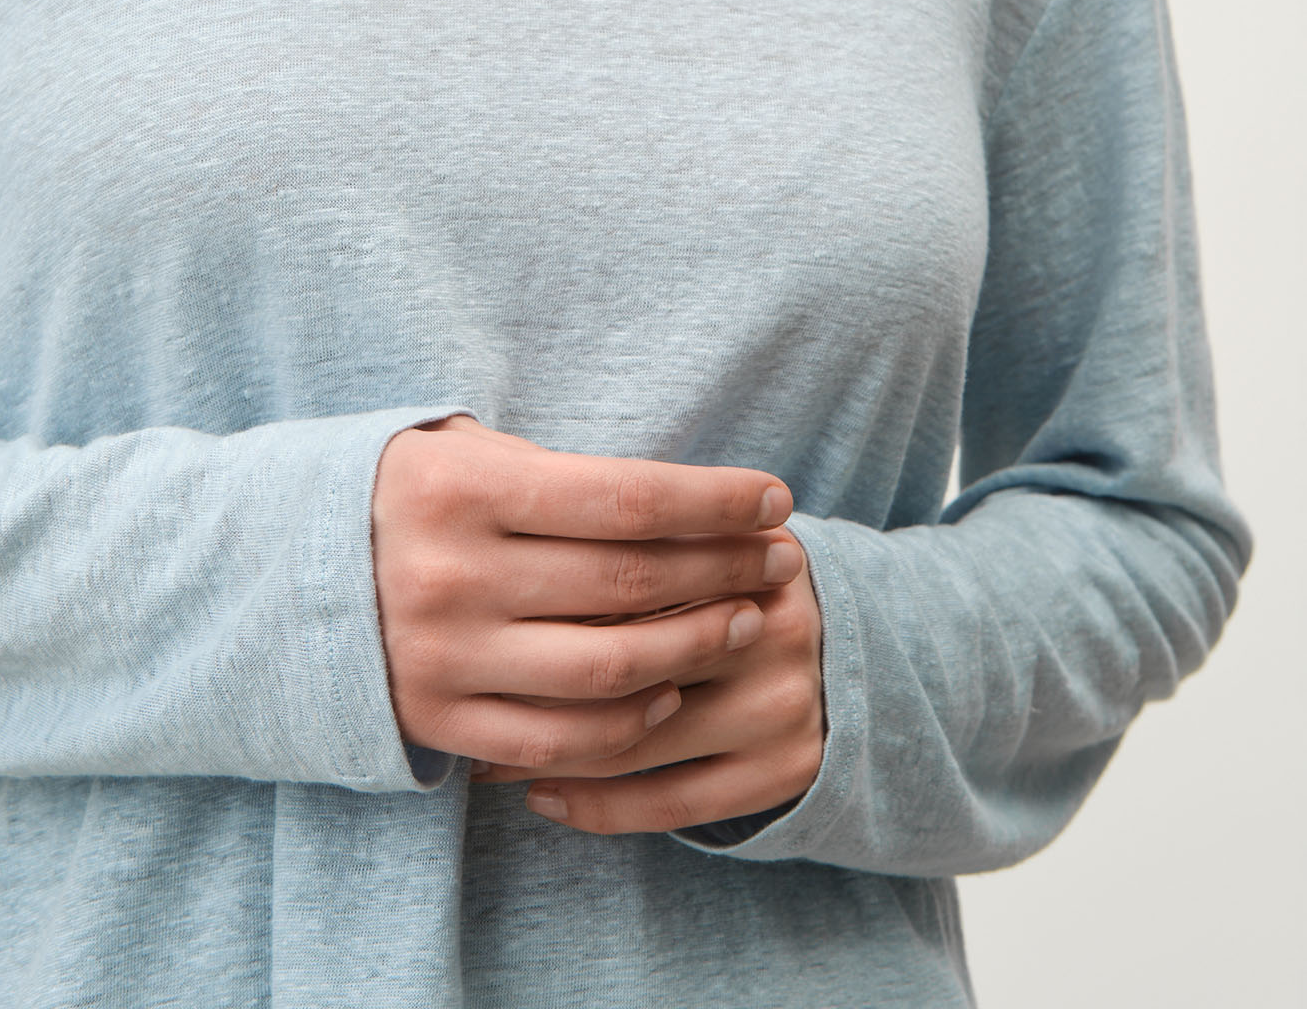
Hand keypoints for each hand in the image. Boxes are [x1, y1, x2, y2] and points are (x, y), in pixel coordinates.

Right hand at [371, 416, 804, 774]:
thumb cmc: (403, 496)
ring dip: (695, 647)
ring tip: (745, 621)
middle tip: (780, 559)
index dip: (714, 501)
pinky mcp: (438, 721)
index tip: (773, 497)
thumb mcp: (462, 451)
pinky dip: (629, 721)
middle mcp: (453, 575)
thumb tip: (686, 502)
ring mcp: (445, 657)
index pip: (625, 497)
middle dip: (724, 569)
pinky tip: (671, 691)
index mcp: (463, 490)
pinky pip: (561, 737)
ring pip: (609, 668)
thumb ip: (557, 474)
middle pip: (629, 583)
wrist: (271, 577)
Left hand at [468, 531, 824, 834]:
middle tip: (463, 687)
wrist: (866, 645)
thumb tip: (492, 539)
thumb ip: (617, 525)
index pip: (625, 568)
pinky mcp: (787, 766)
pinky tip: (542, 795)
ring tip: (482, 753)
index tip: (474, 606)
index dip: (542, 592)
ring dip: (551, 749)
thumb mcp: (693, 532)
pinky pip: (672, 799)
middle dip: (536, 673)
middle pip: (631, 648)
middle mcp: (772, 619)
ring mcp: (785, 697)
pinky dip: (596, 805)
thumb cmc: (726, 579)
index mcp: (742, 544)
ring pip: (641, 733)